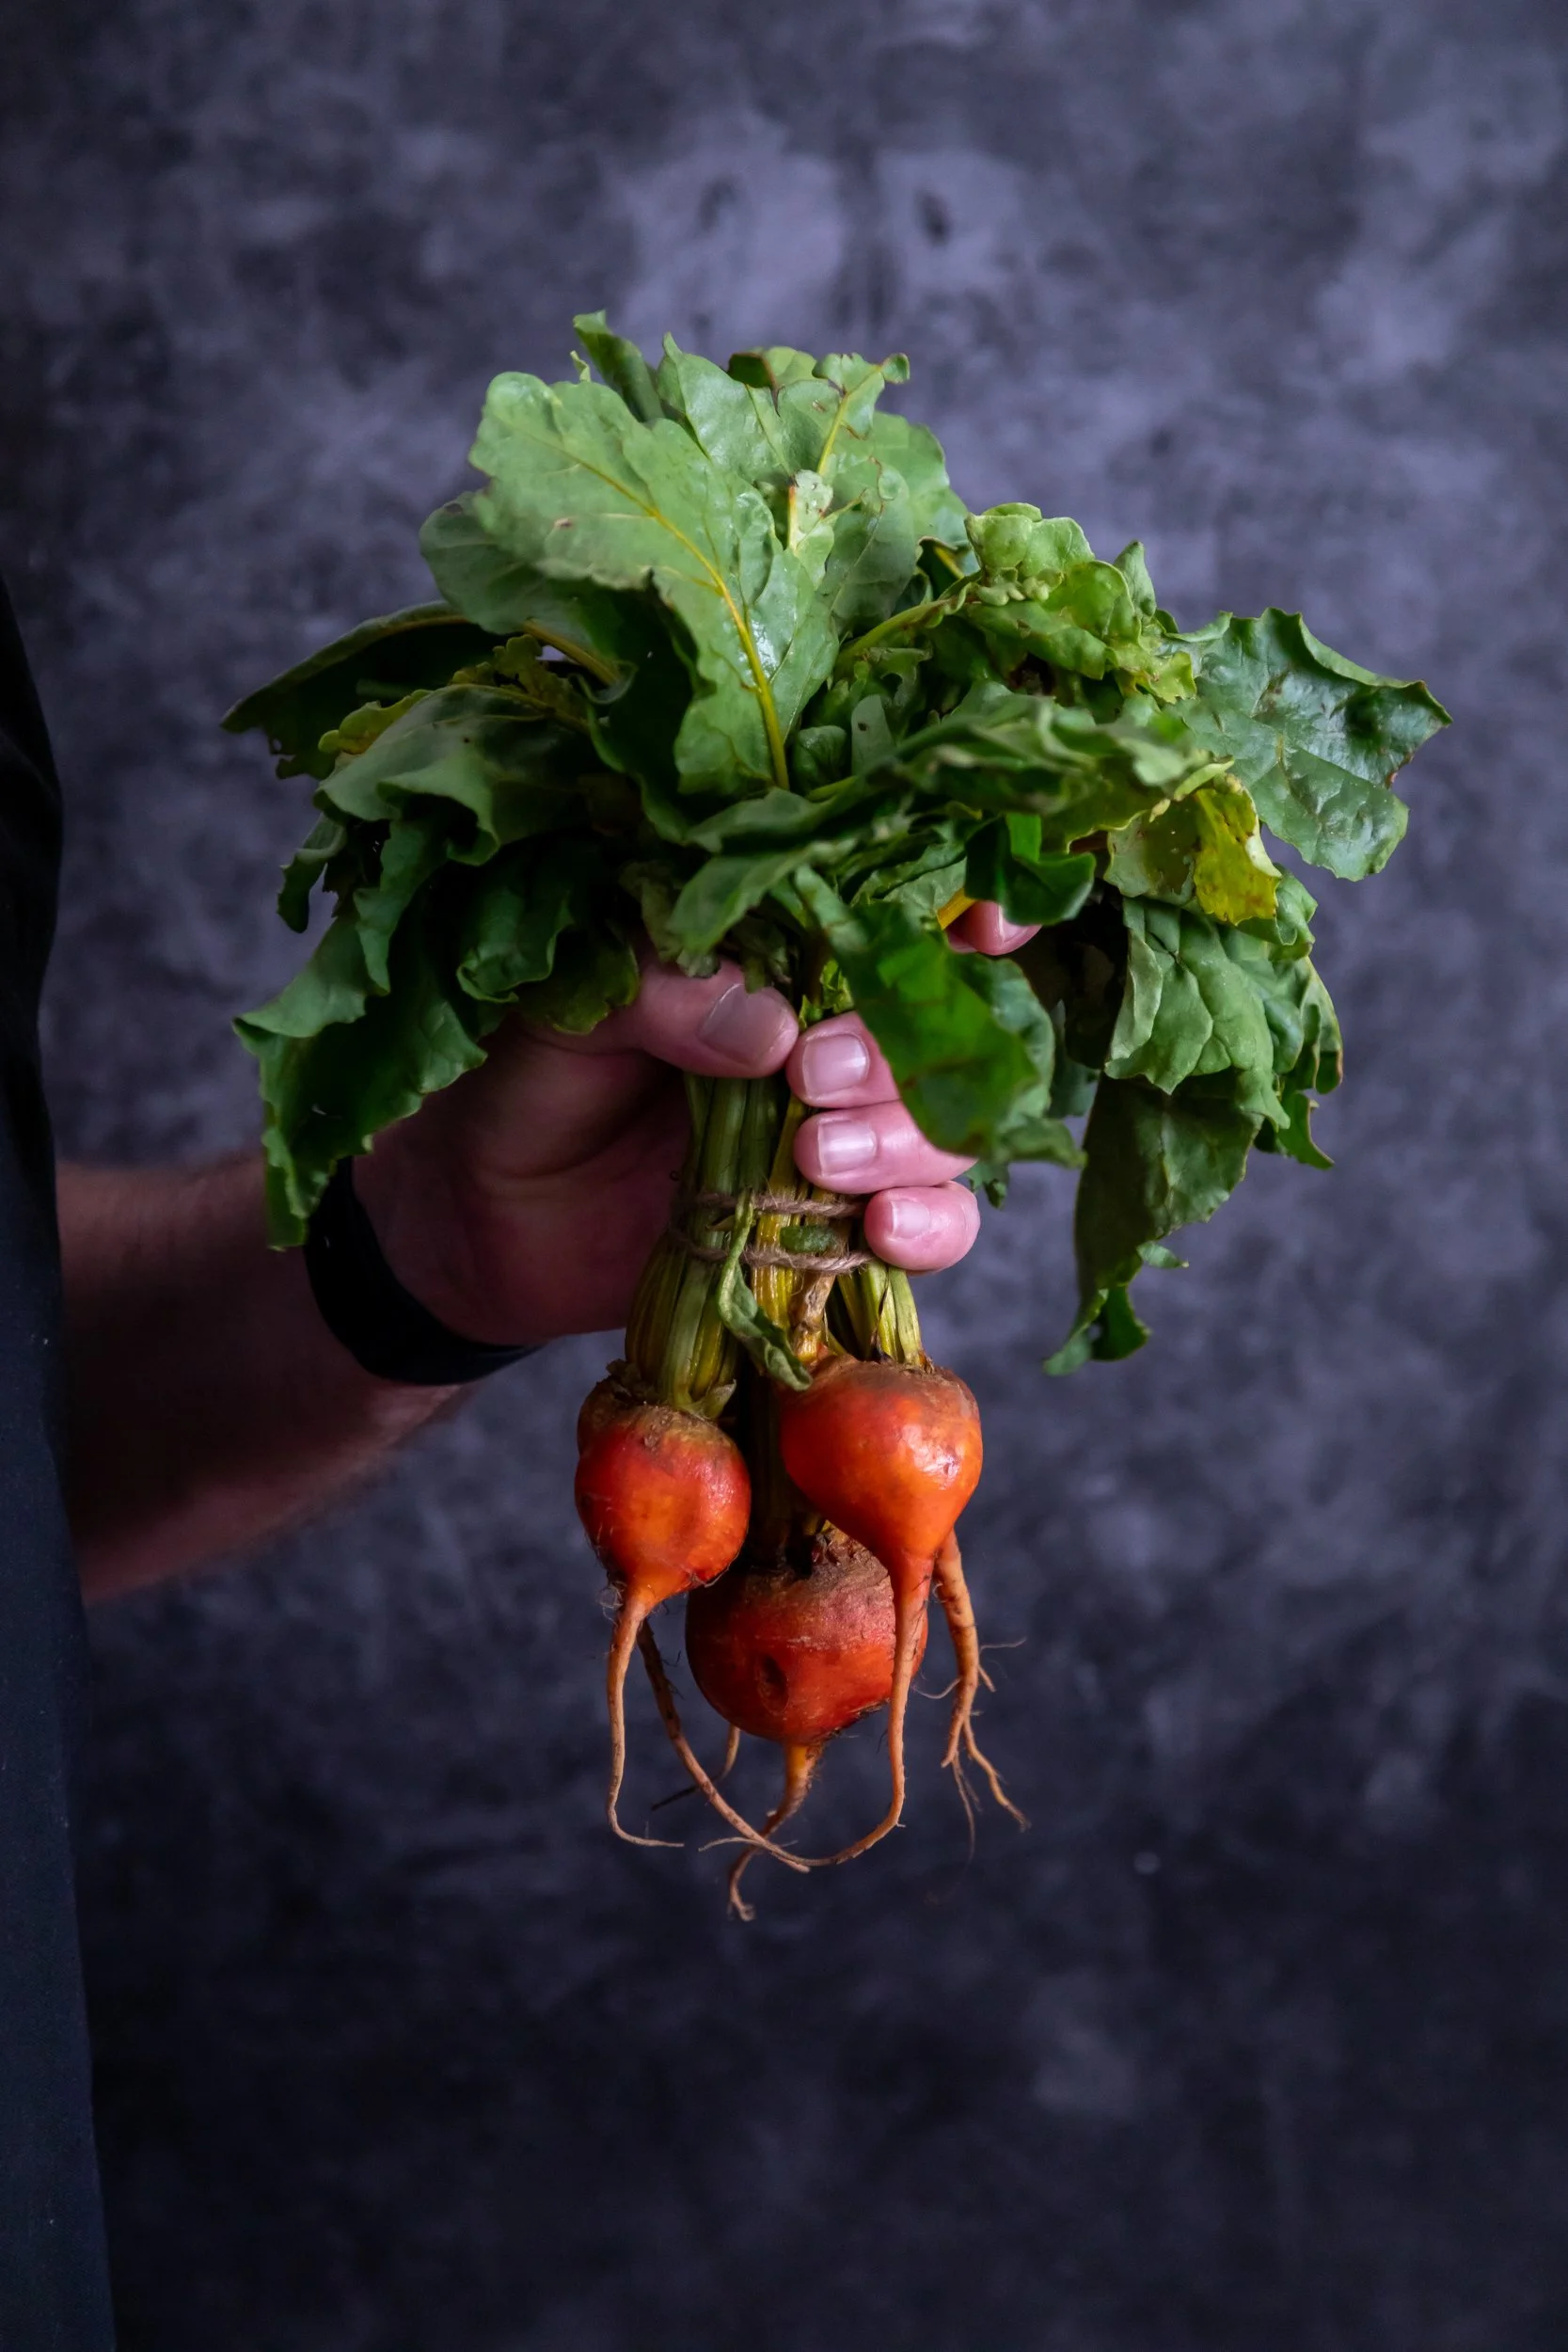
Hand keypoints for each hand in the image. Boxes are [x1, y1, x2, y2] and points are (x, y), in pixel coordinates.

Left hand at [355, 901, 1039, 1347]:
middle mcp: (833, 1036)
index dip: (966, 905)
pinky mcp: (838, 1228)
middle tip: (811, 1077)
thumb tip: (769, 1024)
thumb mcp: (564, 1013)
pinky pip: (933, 1226)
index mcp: (780, 953)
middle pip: (943, 1028)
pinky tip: (880, 1228)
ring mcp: (846, 1134)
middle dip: (900, 1051)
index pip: (903, 909)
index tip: (986, 921)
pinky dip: (929, 1226)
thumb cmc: (523, 1084)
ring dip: (910, 1139)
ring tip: (816, 1155)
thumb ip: (653, 992)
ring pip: (950, 1126)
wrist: (482, 1225)